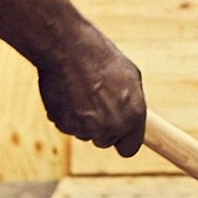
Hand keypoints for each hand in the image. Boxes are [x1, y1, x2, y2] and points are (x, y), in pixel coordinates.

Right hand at [37, 27, 147, 156]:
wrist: (69, 49)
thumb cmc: (100, 58)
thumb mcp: (129, 76)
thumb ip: (132, 103)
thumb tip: (131, 114)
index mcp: (133, 115)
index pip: (129, 149)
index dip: (123, 140)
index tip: (118, 134)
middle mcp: (112, 126)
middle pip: (105, 141)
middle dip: (100, 126)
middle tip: (95, 100)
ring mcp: (87, 128)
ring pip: (84, 133)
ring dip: (82, 119)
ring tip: (81, 91)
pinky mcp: (65, 125)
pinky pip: (66, 126)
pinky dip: (66, 114)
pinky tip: (68, 93)